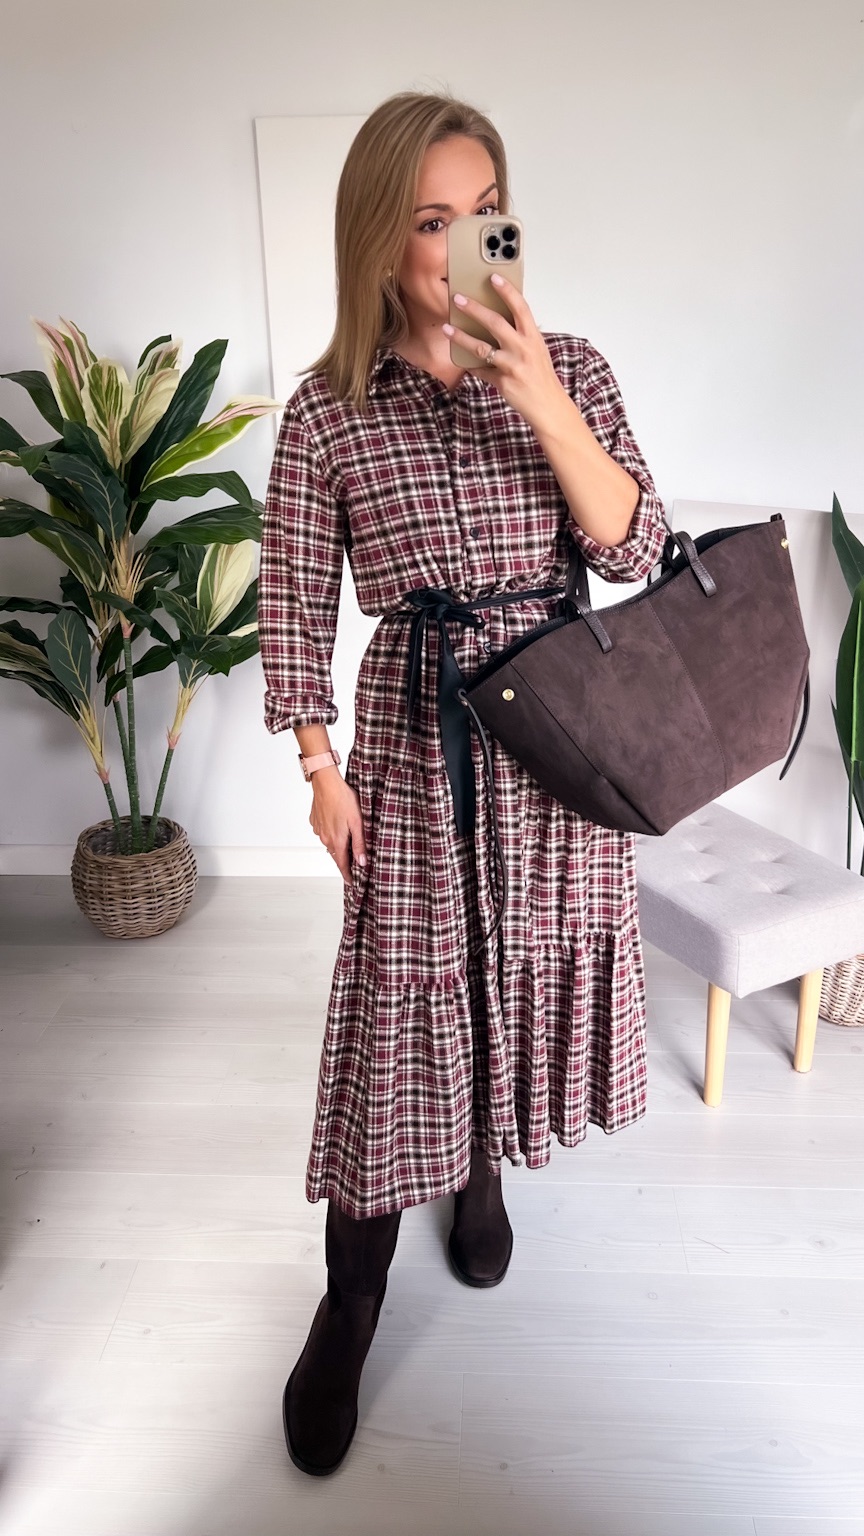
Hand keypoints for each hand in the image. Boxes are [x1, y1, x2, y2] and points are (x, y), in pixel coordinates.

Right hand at [309, 769, 368, 883]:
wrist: (326, 783)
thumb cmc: (343, 799)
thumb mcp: (358, 823)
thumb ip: (360, 844)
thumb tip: (362, 862)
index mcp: (336, 841)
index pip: (342, 865)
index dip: (348, 875)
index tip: (352, 883)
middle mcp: (325, 838)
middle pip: (337, 854)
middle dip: (345, 860)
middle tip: (354, 863)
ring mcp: (319, 830)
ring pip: (330, 842)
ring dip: (338, 844)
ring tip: (348, 839)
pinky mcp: (315, 821)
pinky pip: (324, 832)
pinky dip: (331, 832)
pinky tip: (338, 823)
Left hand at [443, 274, 565, 429]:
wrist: (548, 405)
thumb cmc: (541, 375)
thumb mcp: (536, 349)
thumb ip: (521, 334)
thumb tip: (499, 318)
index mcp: (533, 337)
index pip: (520, 307)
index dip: (507, 291)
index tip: (493, 278)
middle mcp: (523, 349)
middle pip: (495, 323)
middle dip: (474, 309)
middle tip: (458, 299)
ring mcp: (513, 366)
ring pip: (482, 348)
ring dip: (462, 337)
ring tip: (447, 329)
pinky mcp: (503, 382)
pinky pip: (481, 371)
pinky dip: (471, 366)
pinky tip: (462, 361)